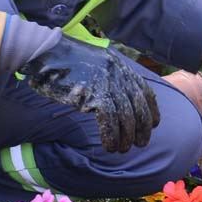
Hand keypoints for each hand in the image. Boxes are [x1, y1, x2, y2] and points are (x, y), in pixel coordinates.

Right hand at [19, 36, 159, 153]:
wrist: (49, 52)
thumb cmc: (68, 62)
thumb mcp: (97, 64)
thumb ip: (111, 78)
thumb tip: (120, 101)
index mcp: (121, 67)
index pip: (145, 92)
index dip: (151, 111)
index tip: (152, 125)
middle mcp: (119, 75)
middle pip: (139, 107)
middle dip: (142, 129)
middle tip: (140, 144)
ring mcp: (107, 84)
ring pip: (126, 117)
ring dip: (126, 137)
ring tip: (121, 150)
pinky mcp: (94, 94)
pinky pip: (109, 120)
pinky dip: (111, 136)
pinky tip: (109, 146)